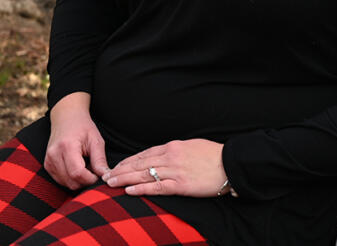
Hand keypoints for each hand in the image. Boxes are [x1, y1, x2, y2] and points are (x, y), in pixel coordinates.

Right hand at [44, 93, 108, 188]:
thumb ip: (100, 160)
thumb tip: (105, 176)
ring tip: (85, 165)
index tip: (98, 175)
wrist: (67, 118)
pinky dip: (70, 179)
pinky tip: (76, 167)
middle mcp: (54, 155)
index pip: (77, 173)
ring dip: (78, 180)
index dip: (90, 179)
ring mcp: (48, 161)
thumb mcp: (96, 140)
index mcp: (67, 147)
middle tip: (93, 169)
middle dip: (85, 181)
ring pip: (66, 184)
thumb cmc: (83, 127)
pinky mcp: (47, 165)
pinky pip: (60, 181)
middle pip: (71, 182)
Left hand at [103, 139, 226, 196]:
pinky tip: (129, 191)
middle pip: (140, 163)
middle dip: (121, 169)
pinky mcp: (180, 185)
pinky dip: (141, 189)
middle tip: (106, 175)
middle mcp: (171, 157)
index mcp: (173, 146)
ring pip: (143, 175)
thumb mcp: (192, 145)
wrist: (230, 164)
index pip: (145, 153)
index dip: (128, 160)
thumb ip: (176, 150)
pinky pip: (156, 187)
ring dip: (125, 179)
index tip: (117, 165)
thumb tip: (163, 154)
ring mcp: (175, 171)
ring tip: (111, 183)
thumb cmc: (213, 155)